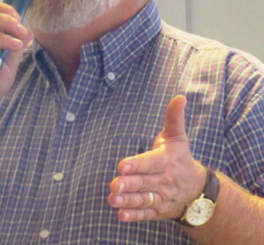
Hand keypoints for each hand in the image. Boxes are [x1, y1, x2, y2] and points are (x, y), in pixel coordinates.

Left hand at [107, 95, 206, 221]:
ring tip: (112, 199)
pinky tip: (121, 215)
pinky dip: (135, 215)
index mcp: (168, 161)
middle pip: (146, 182)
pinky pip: (147, 213)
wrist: (198, 189)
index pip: (151, 162)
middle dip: (130, 184)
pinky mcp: (159, 209)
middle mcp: (165, 181)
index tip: (122, 165)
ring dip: (128, 201)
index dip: (138, 164)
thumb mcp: (178, 137)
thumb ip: (174, 118)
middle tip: (114, 184)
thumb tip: (180, 96)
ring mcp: (162, 197)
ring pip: (144, 199)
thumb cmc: (180, 157)